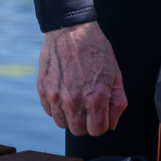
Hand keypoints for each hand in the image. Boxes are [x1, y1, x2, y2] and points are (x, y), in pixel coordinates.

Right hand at [37, 21, 126, 135]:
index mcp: (95, 97)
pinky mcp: (43, 91)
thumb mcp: (115, 72)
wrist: (71, 29)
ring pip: (62, 124)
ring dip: (70, 115)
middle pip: (79, 131)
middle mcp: (74, 101)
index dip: (101, 123)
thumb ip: (117, 101)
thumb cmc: (96, 49)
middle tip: (89, 103)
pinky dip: (57, 106)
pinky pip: (50, 111)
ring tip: (76, 96)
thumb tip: (112, 124)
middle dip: (86, 121)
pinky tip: (64, 90)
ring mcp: (56, 97)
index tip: (101, 113)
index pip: (97, 131)